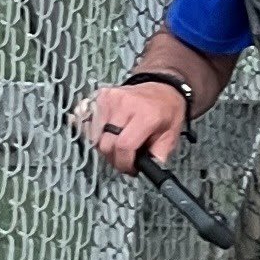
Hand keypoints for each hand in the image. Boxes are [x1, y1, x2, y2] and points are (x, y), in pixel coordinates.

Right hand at [74, 79, 188, 176]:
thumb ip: (156, 158)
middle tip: (125, 158)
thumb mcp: (170, 138)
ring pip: (95, 136)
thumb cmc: (166, 114)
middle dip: (114, 158)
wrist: (161, 88)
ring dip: (105, 146)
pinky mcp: (101, 96)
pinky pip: (89, 123)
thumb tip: (144, 171)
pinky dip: (96, 133)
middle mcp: (126, 104)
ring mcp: (110, 98)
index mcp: (146, 115)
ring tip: (118, 143)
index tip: (130, 168)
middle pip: (106, 143)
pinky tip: (109, 132)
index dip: (124, 163)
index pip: (124, 146)